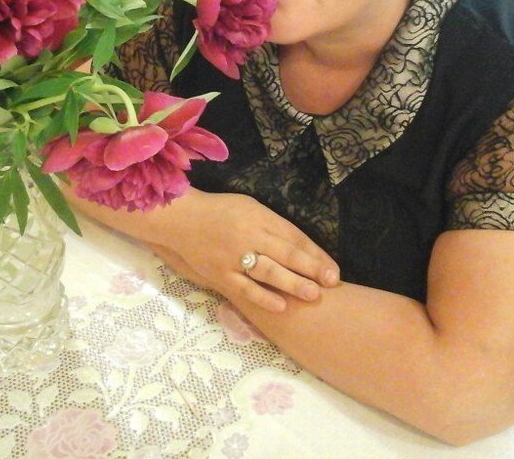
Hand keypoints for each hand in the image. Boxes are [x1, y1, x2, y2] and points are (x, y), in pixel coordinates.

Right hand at [158, 191, 340, 312]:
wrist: (181, 219)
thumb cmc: (221, 211)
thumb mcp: (250, 207)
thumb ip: (274, 226)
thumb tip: (303, 248)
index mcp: (258, 217)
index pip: (293, 236)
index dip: (315, 253)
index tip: (332, 269)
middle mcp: (248, 236)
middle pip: (285, 253)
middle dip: (311, 268)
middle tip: (332, 282)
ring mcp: (233, 256)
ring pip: (267, 271)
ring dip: (292, 283)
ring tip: (313, 294)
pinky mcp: (220, 274)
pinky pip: (244, 288)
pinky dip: (263, 298)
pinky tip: (281, 306)